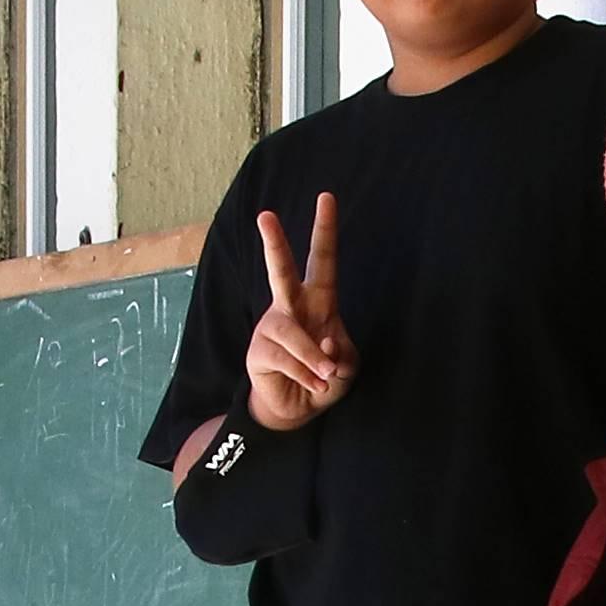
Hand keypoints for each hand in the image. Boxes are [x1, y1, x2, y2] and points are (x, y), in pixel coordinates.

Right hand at [244, 197, 353, 432]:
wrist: (299, 407)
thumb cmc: (325, 377)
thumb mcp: (347, 366)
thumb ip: (343, 354)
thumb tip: (325, 343)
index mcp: (319, 301)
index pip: (323, 260)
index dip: (325, 230)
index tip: (326, 198)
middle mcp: (291, 307)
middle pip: (281, 271)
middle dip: (274, 244)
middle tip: (265, 215)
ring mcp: (272, 327)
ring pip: (292, 333)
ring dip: (314, 358)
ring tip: (326, 375)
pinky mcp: (259, 351)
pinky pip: (285, 359)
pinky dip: (307, 375)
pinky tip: (314, 385)